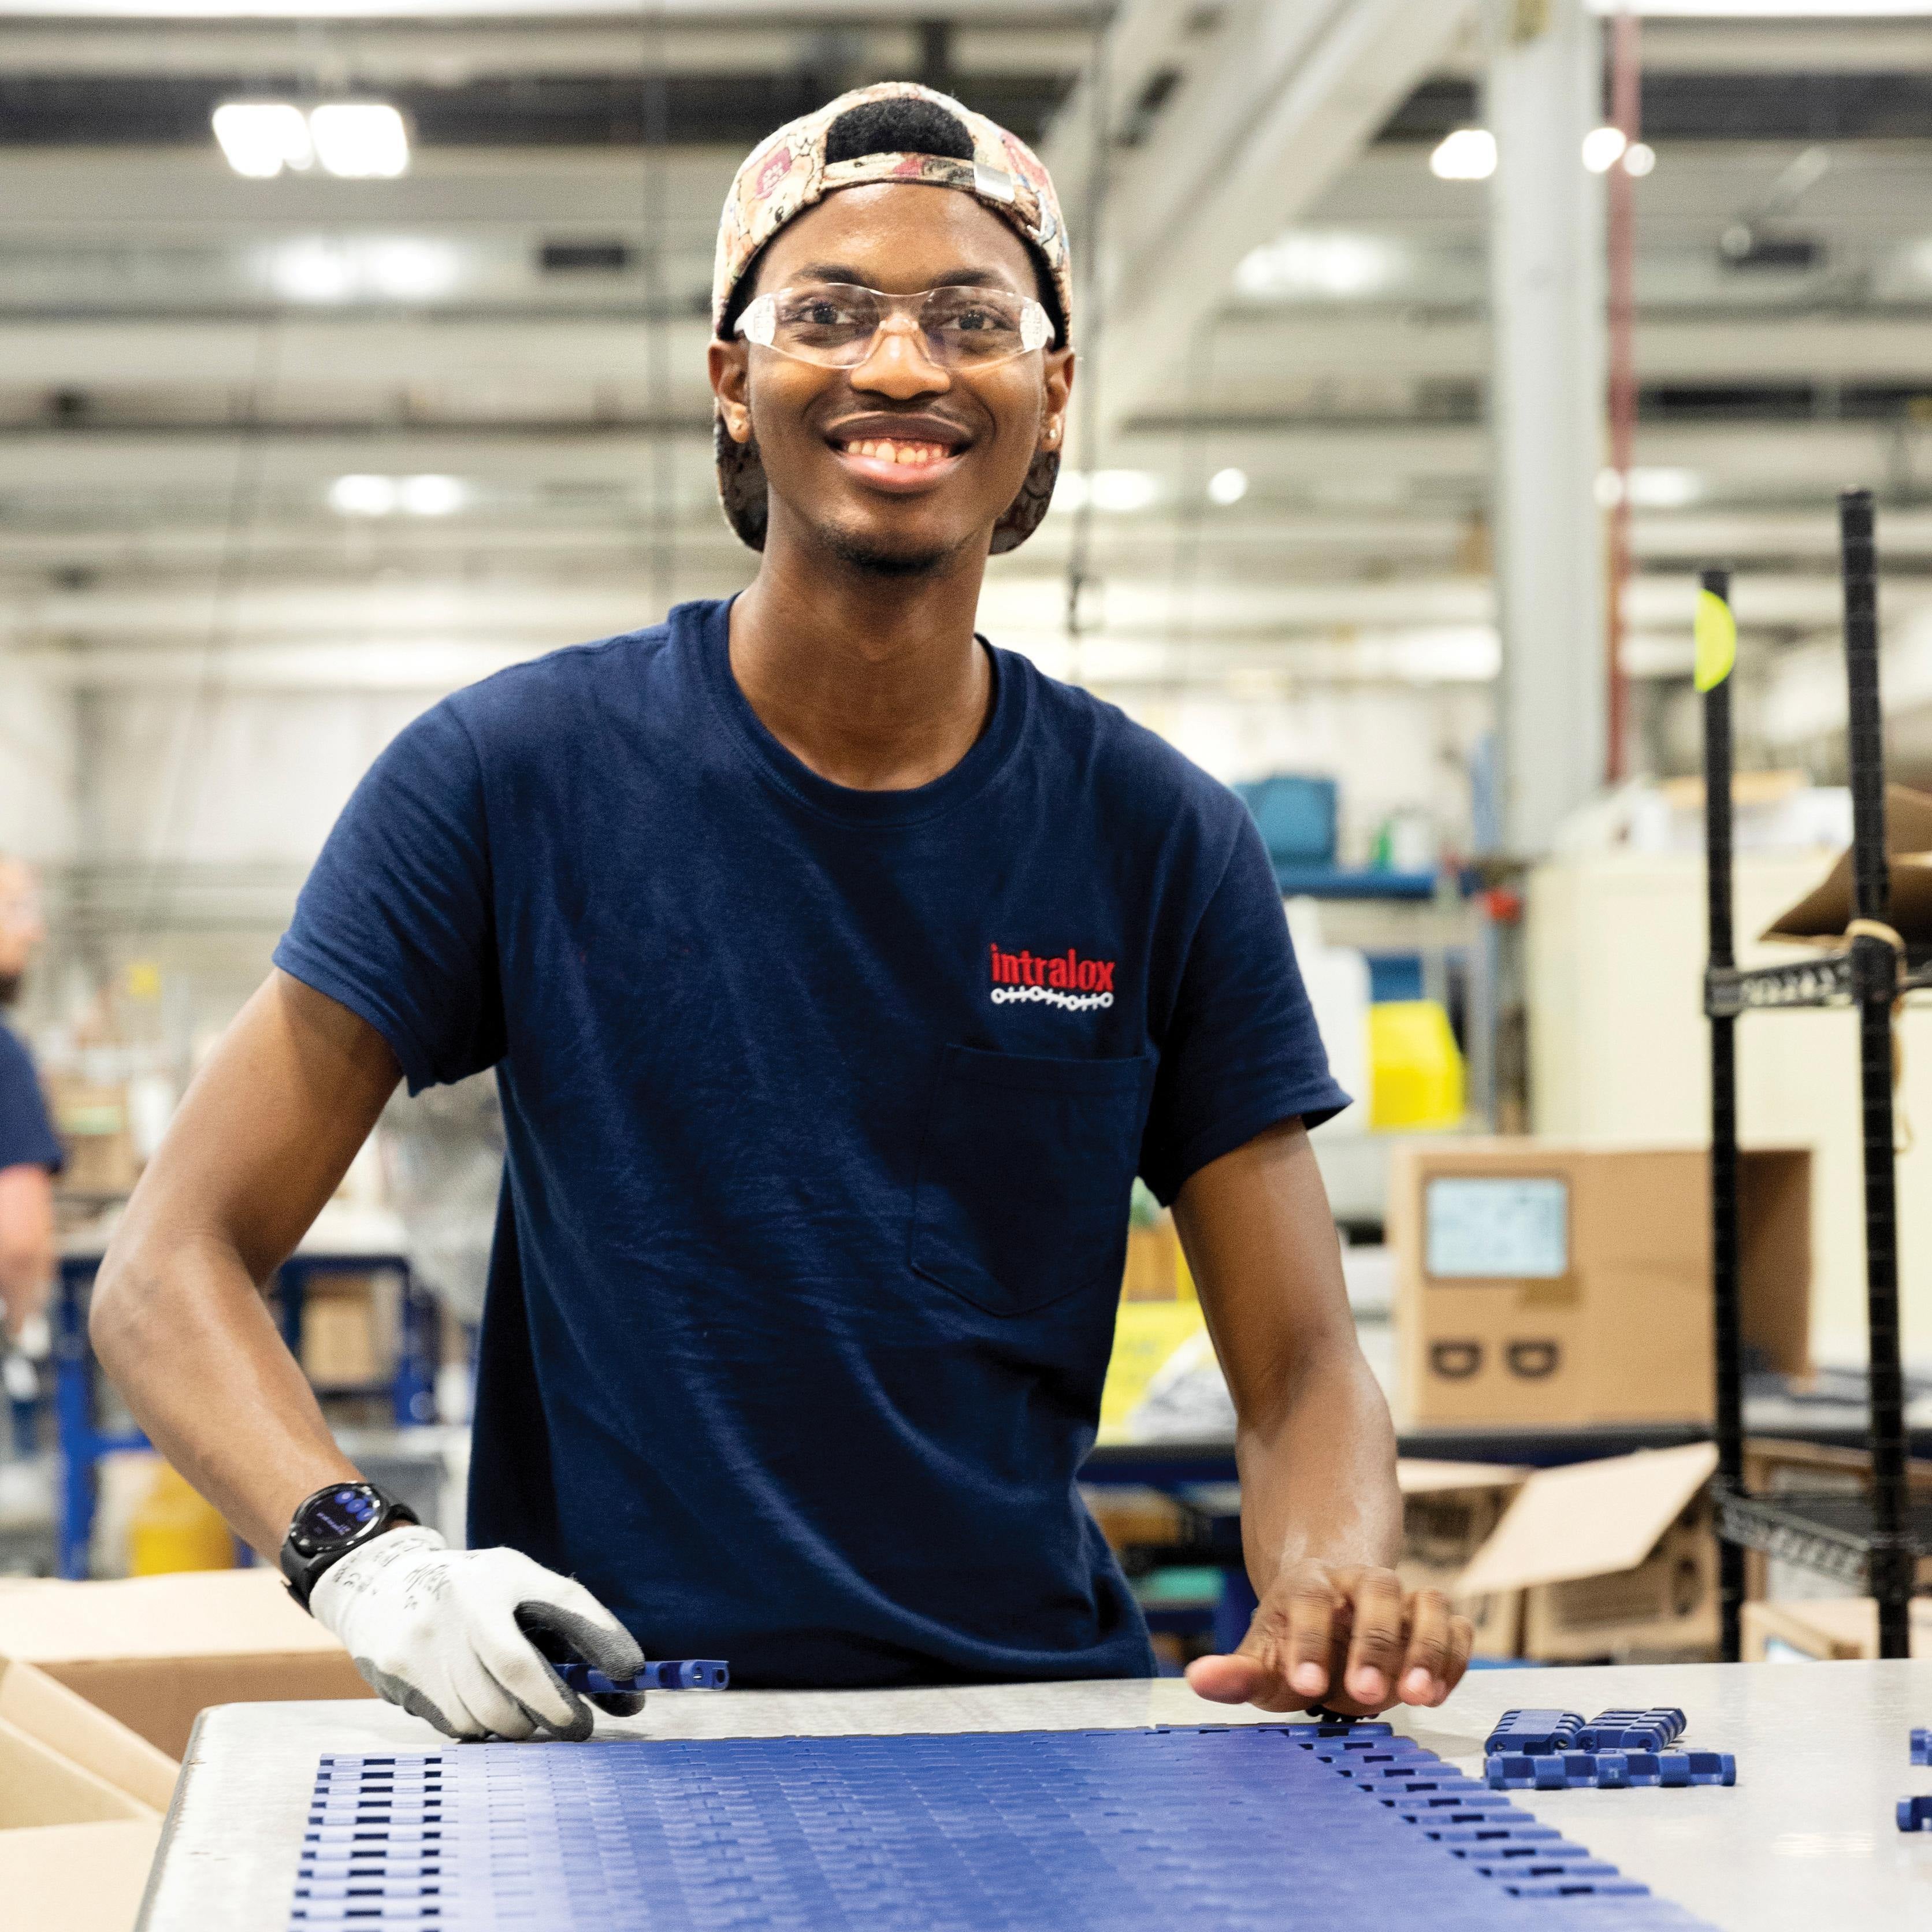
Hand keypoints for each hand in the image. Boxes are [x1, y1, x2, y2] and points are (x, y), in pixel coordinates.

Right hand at [310, 1525, 645, 1739]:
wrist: (383, 1587)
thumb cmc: (477, 1592)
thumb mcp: (524, 1585)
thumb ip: (575, 1627)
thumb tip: (630, 1691)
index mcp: (505, 1574)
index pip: (563, 1603)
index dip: (599, 1639)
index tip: (630, 1673)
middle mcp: (464, 1603)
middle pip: (519, 1675)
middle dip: (555, 1711)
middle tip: (577, 1726)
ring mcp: (427, 1639)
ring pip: (486, 1713)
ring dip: (516, 1726)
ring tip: (526, 1718)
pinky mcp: (400, 1672)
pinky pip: (453, 1724)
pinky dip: (479, 1728)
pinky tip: (482, 1710)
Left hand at [1184, 1559, 1472, 1716]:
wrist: (1332, 1620)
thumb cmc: (1293, 1645)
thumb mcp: (1261, 1661)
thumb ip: (1235, 1673)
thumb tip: (1198, 1678)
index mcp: (1308, 1585)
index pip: (1308, 1601)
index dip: (1308, 1640)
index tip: (1304, 1684)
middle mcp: (1359, 1583)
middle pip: (1376, 1593)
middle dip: (1374, 1643)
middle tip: (1366, 1693)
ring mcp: (1402, 1599)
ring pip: (1426, 1602)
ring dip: (1426, 1648)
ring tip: (1416, 1697)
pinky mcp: (1433, 1621)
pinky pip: (1456, 1627)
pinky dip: (1454, 1656)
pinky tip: (1436, 1692)